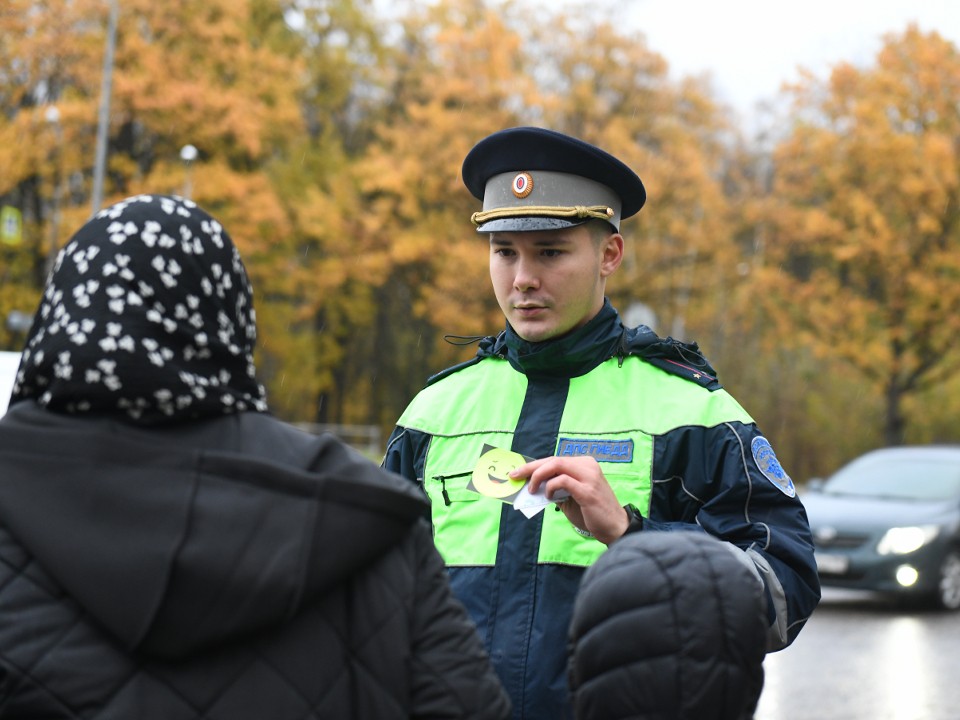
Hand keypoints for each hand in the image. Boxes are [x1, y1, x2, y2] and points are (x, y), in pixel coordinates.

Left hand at [510, 456, 628, 544]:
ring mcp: (589, 477)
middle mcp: (588, 466)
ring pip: (557, 465)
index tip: (518, 471)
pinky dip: (551, 487)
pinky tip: (548, 496)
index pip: (555, 460)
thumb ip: (556, 488)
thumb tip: (532, 485)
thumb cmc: (591, 513)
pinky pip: (563, 481)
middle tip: (515, 475)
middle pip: (553, 460)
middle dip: (531, 467)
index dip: (535, 464)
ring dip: (538, 476)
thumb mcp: (570, 497)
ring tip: (531, 489)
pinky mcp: (588, 490)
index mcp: (584, 464)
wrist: (614, 527)